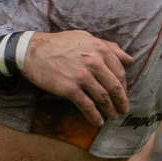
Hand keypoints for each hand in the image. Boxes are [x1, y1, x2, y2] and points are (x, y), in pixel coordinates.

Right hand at [17, 30, 132, 125]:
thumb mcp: (86, 38)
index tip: (123, 94)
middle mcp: (93, 62)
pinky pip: (87, 106)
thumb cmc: (59, 44)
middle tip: (123, 110)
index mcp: (99, 48)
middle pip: (114, 86)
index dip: (123, 86)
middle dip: (121, 101)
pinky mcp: (70, 88)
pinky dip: (95, 117)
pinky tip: (98, 122)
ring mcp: (82, 76)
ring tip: (113, 117)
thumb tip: (130, 60)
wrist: (32, 51)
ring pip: (103, 98)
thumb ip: (109, 47)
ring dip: (110, 110)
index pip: (119, 71)